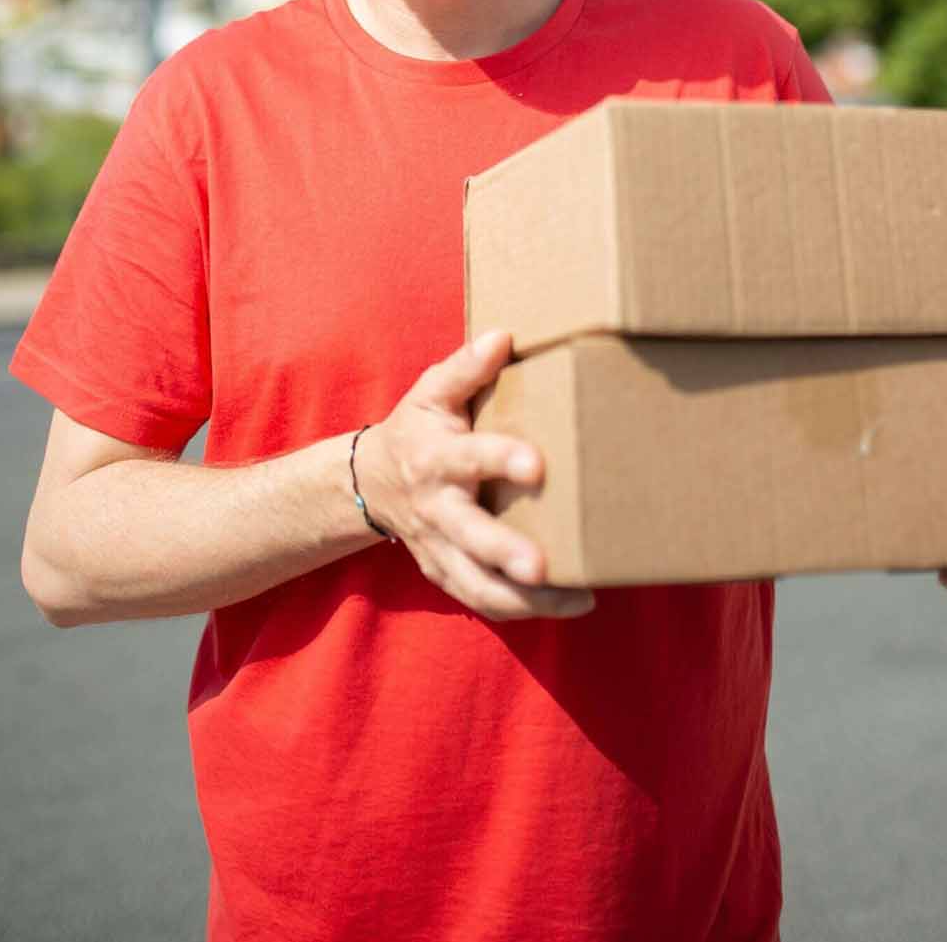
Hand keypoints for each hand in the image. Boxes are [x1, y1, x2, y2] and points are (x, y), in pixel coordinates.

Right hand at [355, 330, 594, 621]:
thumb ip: (466, 367)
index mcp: (435, 458)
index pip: (469, 458)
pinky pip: (482, 601)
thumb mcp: (432, 391)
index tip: (536, 463)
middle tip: (541, 566)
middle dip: (505, 552)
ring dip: (524, 599)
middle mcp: (437, 509)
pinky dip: (521, 610)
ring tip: (576, 600)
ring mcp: (440, 548)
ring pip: (477, 584)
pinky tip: (569, 604)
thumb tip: (504, 337)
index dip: (500, 459)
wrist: (370, 482)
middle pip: (470, 536)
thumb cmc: (417, 429)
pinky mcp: (446, 574)